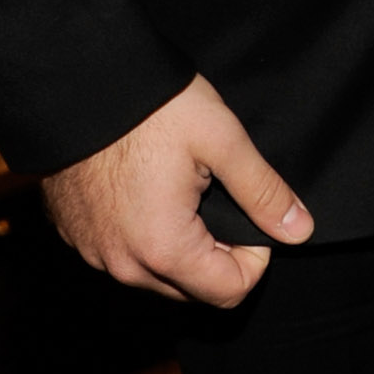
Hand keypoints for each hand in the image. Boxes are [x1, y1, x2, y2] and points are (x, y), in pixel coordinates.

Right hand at [42, 73, 312, 307]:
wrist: (78, 81)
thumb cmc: (151, 106)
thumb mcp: (221, 139)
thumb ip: (263, 191)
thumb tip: (299, 230)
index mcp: (163, 248)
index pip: (229, 292)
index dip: (254, 255)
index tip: (247, 210)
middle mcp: (123, 265)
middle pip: (193, 289)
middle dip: (217, 253)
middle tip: (216, 194)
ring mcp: (93, 252)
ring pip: (157, 274)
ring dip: (180, 245)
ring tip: (182, 187)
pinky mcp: (75, 235)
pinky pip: (122, 254)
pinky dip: (142, 234)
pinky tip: (147, 188)